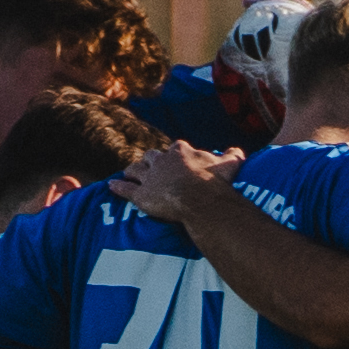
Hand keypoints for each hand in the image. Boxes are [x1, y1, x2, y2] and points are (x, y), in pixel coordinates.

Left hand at [120, 143, 239, 224]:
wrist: (200, 198)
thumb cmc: (215, 181)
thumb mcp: (229, 164)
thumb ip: (232, 155)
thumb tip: (237, 150)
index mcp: (181, 150)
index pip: (175, 149)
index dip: (174, 155)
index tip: (176, 160)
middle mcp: (162, 160)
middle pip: (152, 157)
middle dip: (151, 161)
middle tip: (150, 167)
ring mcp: (150, 177)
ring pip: (136, 169)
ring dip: (132, 171)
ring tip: (128, 172)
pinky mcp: (141, 195)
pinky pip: (126, 189)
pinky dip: (118, 188)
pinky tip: (111, 186)